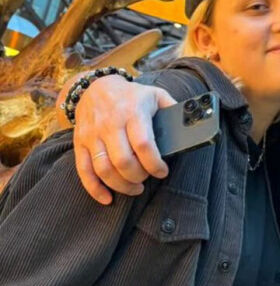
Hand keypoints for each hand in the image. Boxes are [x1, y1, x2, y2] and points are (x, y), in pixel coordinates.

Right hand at [70, 75, 175, 203]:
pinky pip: (84, 170)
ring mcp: (92, 134)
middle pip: (123, 161)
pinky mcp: (80, 143)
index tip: (163, 172)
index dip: (155, 164)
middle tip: (148, 179)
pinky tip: (107, 198)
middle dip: (139, 177)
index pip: (144, 144)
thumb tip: (192, 124)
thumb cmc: (133, 96)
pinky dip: (94, 189)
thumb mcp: (156, 95)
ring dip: (121, 185)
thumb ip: (173, 108)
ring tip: (135, 188)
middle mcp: (110, 124)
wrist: (96, 87)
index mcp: (133, 112)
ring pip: (104, 169)